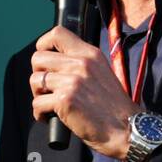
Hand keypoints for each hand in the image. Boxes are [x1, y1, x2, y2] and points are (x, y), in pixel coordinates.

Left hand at [29, 26, 134, 158]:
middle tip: (47, 89)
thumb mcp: (102, 73)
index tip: (45, 61)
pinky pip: (37, 103)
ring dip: (38, 95)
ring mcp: (72, 81)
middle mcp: (80, 64)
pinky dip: (40, 114)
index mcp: (90, 54)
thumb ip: (82, 65)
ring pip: (35, 81)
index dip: (43, 45)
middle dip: (38, 74)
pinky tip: (49, 118)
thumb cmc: (114, 107)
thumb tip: (56, 63)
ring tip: (49, 105)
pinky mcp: (65, 100)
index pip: (57, 33)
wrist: (126, 128)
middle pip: (38, 58)